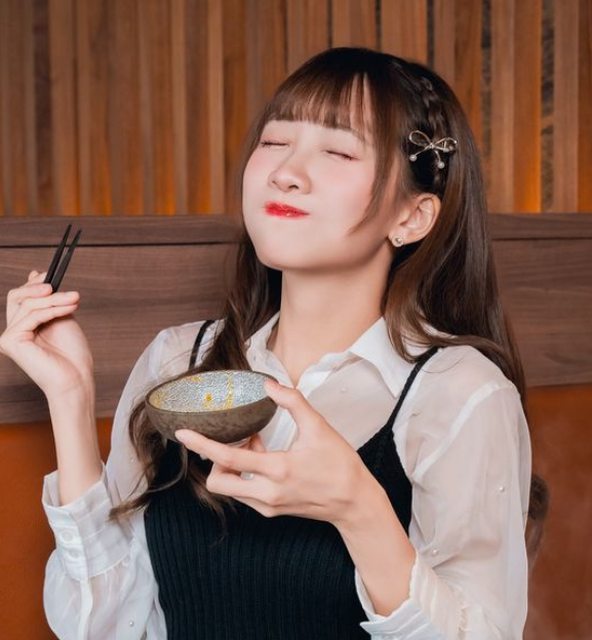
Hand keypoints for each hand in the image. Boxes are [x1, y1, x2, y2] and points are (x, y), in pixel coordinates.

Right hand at [0, 270, 93, 399]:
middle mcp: (12, 331)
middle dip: (39, 288)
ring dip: (55, 299)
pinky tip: (70, 308)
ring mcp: (9, 337)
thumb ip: (49, 299)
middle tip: (59, 285)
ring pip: (28, 305)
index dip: (33, 284)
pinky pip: (32, 316)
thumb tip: (36, 274)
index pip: (19, 297)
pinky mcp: (10, 342)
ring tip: (75, 299)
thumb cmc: (71, 354)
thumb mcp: (61, 316)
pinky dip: (53, 309)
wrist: (76, 378)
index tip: (51, 274)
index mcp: (23, 326)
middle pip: (17, 297)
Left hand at [175, 378, 378, 525]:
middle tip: (233, 440)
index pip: (227, 458)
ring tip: (256, 445)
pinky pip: (244, 494)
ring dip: (232, 467)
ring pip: (229, 489)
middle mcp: (267, 493)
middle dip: (215, 461)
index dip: (202, 444)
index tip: (183, 433)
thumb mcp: (319, 427)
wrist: (354, 502)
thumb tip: (268, 385)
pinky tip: (265, 459)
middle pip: (217, 482)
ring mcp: (268, 506)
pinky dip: (244, 475)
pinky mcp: (271, 512)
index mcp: (277, 469)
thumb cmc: (339, 464)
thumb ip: (293, 402)